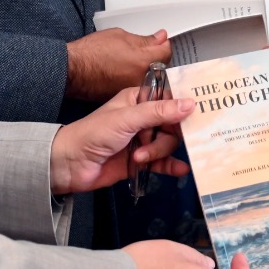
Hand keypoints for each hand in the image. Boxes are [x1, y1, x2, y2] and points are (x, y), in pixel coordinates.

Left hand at [50, 87, 191, 193]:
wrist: (71, 165)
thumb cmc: (93, 134)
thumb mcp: (127, 118)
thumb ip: (159, 112)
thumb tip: (189, 104)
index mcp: (138, 100)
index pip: (169, 99)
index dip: (182, 106)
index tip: (197, 114)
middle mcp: (142, 118)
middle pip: (172, 125)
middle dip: (166, 136)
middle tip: (154, 142)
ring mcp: (142, 140)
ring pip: (167, 145)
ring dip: (158, 153)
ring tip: (139, 158)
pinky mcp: (141, 160)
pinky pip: (163, 162)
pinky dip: (170, 166)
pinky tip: (180, 169)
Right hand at [65, 28, 170, 101]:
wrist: (72, 71)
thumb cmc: (90, 53)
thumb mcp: (120, 36)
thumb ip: (145, 39)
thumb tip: (160, 38)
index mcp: (143, 62)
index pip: (166, 52)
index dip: (162, 44)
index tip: (159, 41)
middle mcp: (141, 80)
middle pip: (162, 68)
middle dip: (157, 59)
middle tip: (146, 51)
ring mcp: (133, 91)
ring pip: (151, 80)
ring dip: (148, 72)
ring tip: (133, 63)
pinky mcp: (125, 98)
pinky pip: (138, 88)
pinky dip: (136, 81)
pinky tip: (125, 74)